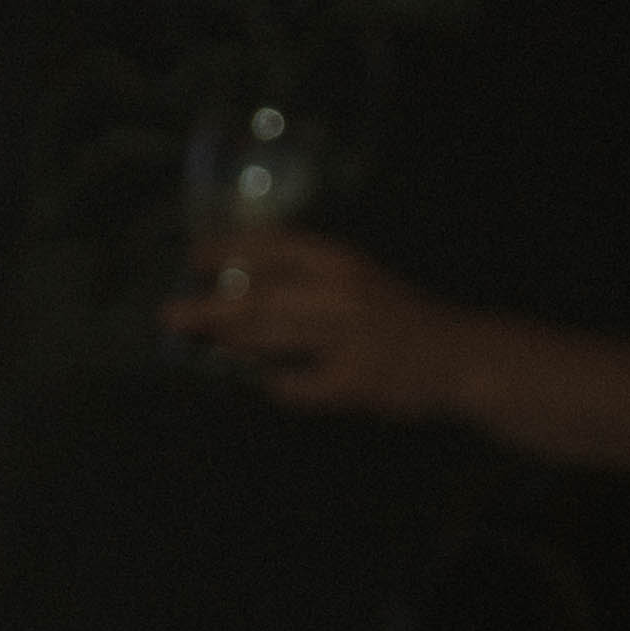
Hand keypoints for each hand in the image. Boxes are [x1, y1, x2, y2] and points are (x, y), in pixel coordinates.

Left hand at [162, 230, 477, 422]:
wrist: (460, 355)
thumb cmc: (395, 314)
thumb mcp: (354, 278)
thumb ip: (303, 278)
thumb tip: (231, 285)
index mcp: (339, 260)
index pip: (271, 244)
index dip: (226, 249)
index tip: (193, 257)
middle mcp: (341, 292)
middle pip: (259, 297)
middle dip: (208, 307)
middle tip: (169, 315)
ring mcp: (348, 337)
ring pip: (271, 339)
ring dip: (230, 342)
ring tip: (205, 344)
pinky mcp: (355, 380)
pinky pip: (298, 385)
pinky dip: (279, 386)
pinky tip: (270, 384)